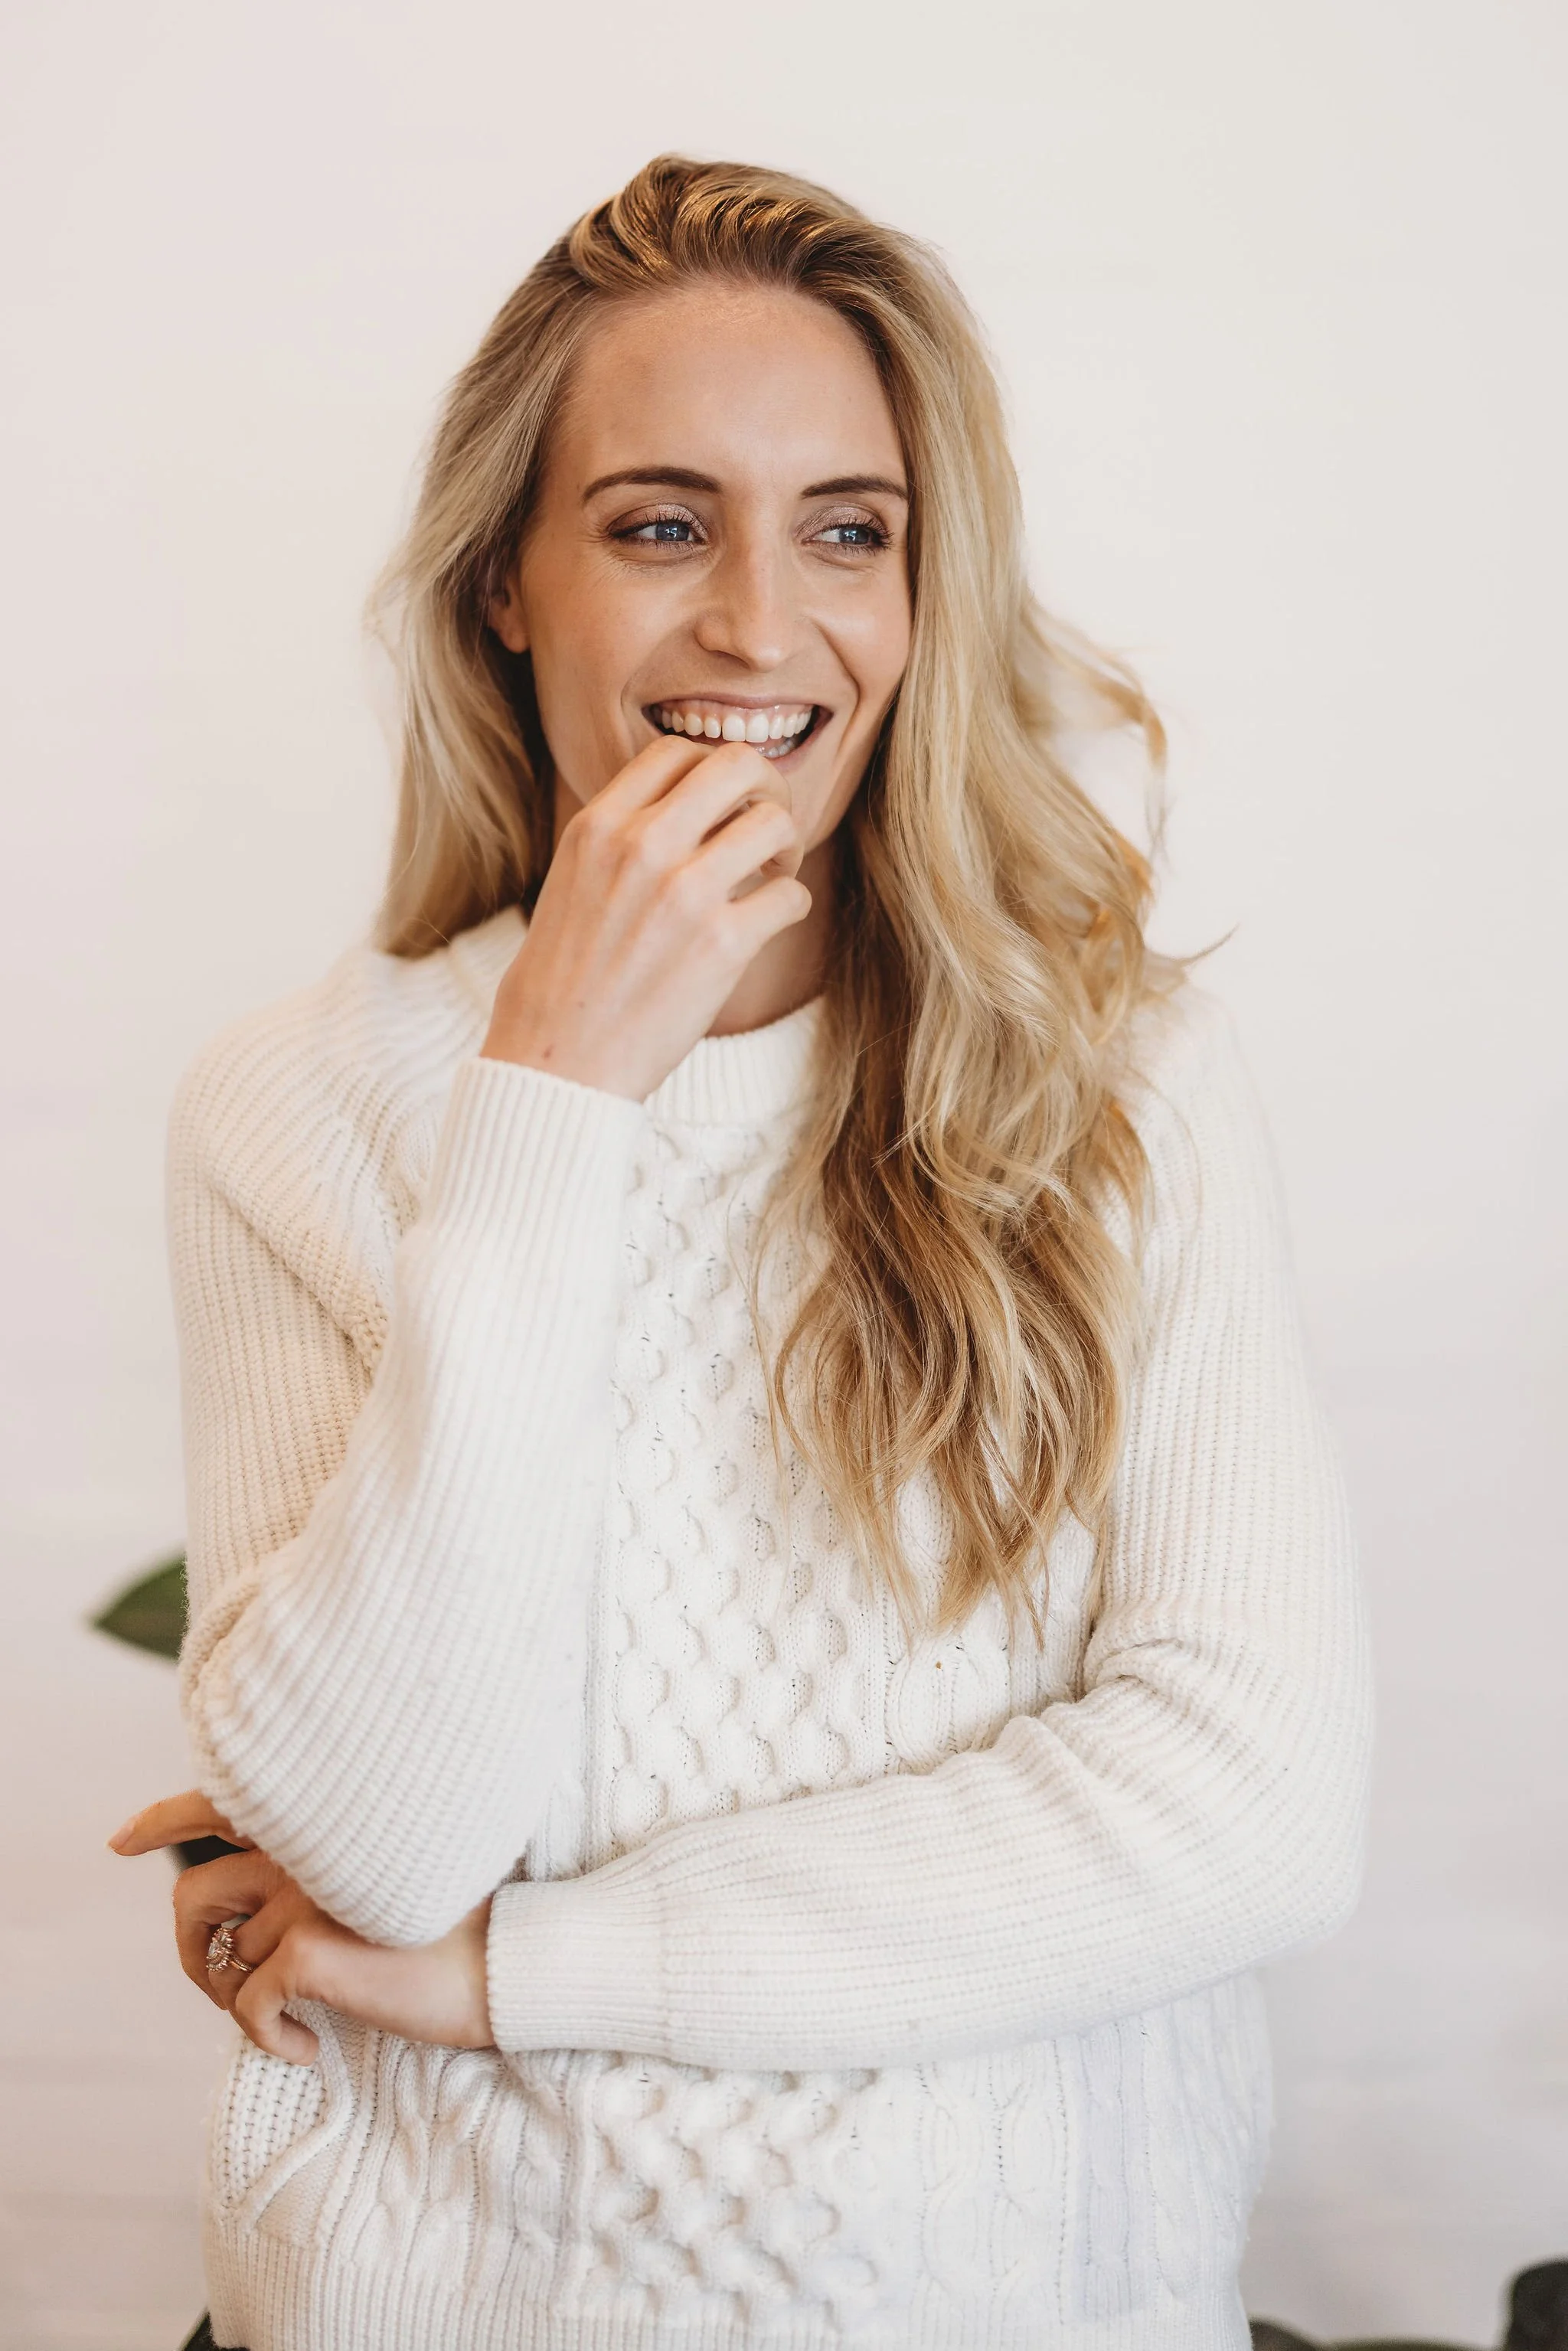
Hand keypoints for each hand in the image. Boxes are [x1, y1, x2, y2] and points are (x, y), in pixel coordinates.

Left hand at [110, 1792, 492, 2065]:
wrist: (512, 1965)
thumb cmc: (462, 1934)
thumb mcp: (388, 1886)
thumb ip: (327, 1877)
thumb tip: (259, 1924)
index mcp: (326, 1823)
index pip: (222, 1802)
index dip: (162, 1819)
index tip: (121, 1841)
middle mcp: (308, 1846)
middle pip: (195, 1894)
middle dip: (195, 1953)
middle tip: (223, 1986)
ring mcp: (306, 1892)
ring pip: (219, 1957)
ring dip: (235, 1999)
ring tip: (282, 2019)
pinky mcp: (311, 1947)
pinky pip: (248, 2006)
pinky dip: (269, 2038)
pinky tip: (308, 2047)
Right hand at [482, 733, 811, 1099]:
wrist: (556, 1060)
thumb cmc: (560, 983)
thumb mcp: (569, 881)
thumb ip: (619, 839)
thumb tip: (676, 812)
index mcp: (598, 826)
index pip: (675, 751)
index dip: (712, 771)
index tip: (721, 806)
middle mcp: (642, 846)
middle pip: (739, 765)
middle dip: (768, 789)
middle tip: (767, 829)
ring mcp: (685, 892)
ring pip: (775, 822)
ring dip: (788, 846)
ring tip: (773, 875)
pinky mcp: (723, 944)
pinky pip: (791, 897)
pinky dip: (790, 906)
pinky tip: (768, 922)